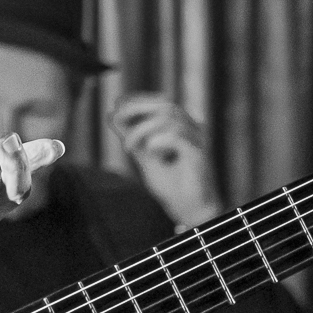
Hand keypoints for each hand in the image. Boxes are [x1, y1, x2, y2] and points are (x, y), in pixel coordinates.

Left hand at [109, 93, 221, 227]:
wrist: (191, 211)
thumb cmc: (172, 186)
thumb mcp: (145, 157)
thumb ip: (133, 137)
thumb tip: (114, 115)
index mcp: (182, 128)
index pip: (161, 102)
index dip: (137, 101)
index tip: (117, 111)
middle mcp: (192, 131)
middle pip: (166, 105)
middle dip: (136, 109)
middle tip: (118, 121)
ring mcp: (197, 142)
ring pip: (169, 118)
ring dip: (142, 130)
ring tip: (130, 148)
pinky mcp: (199, 155)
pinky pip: (177, 136)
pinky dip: (157, 141)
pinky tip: (149, 152)